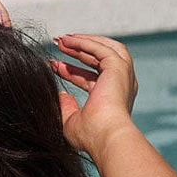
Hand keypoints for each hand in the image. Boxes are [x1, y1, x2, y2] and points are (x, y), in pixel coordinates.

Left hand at [50, 34, 137, 163]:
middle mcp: (120, 85)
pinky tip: (68, 41)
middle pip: (98, 60)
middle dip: (78, 52)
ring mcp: (122, 75)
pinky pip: (101, 48)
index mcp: (111, 99)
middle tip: (59, 45)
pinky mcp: (118, 68)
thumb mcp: (72, 122)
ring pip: (104, 49)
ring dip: (83, 42)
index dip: (71, 71)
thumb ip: (67, 108)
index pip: (90, 78)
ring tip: (63, 39)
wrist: (106, 137)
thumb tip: (60, 95)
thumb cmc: (91, 136)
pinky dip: (85, 43)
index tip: (53, 66)